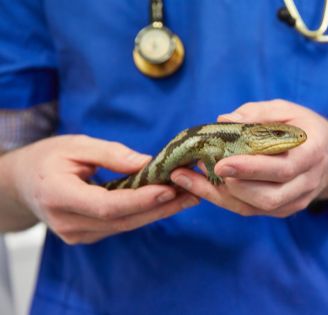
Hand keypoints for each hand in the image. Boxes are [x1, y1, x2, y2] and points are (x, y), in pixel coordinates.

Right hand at [1, 135, 197, 243]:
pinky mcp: (87, 235)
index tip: (170, 188)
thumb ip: (111, 154)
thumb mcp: (76, 145)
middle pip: (123, 220)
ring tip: (189, 195)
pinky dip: (145, 212)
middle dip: (161, 206)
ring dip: (159, 211)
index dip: (141, 199)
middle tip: (193, 192)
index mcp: (59, 195)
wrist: (22, 182)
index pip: (108, 205)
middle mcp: (68, 222)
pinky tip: (167, 201)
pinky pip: (121, 225)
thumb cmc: (47, 158)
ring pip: (126, 225)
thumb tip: (149, 163)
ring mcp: (77, 234)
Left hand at [170, 99, 327, 216]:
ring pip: (257, 208)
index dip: (252, 169)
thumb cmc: (304, 127)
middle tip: (203, 168)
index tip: (222, 163)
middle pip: (270, 197)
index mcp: (312, 153)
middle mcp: (307, 182)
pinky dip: (225, 199)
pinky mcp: (284, 209)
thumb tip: (224, 120)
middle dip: (233, 186)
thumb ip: (257, 113)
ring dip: (222, 195)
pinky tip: (201, 185)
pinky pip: (251, 210)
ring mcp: (296, 200)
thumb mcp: (286, 110)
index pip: (283, 169)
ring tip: (192, 176)